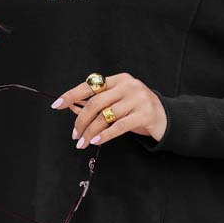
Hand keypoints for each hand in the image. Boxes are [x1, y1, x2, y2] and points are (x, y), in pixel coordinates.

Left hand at [51, 72, 166, 147]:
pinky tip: (95, 141)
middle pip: (96, 103)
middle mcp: (129, 85)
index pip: (90, 85)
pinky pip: (118, 126)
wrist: (167, 118)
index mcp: (119, 79)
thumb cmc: (137, 110)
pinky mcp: (145, 114)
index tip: (57, 105)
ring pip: (105, 116)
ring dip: (90, 132)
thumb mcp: (118, 103)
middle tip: (75, 135)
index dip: (72, 95)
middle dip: (81, 121)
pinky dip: (104, 135)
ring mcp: (138, 99)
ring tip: (82, 143)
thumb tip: (72, 109)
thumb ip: (99, 104)